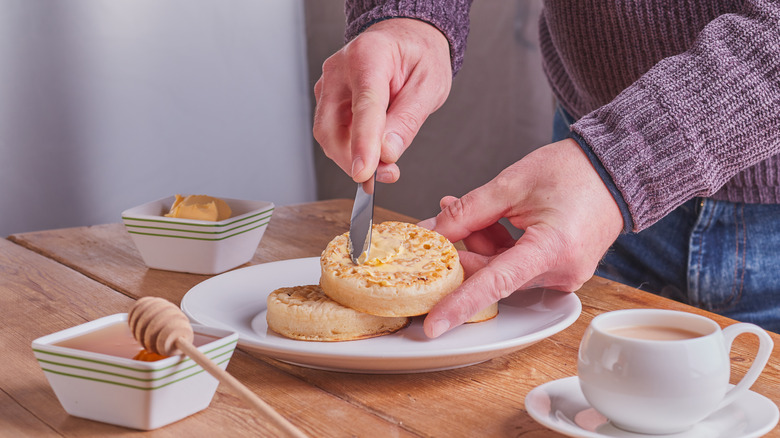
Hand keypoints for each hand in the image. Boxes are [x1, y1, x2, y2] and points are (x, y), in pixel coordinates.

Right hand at [313, 18, 451, 183]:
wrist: (406, 39)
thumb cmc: (419, 57)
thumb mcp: (429, 86)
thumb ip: (407, 120)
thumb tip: (387, 154)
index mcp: (369, 56)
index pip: (364, 106)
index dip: (362, 143)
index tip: (363, 173)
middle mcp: (340, 69)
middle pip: (332, 127)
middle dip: (354, 160)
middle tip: (386, 175)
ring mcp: (329, 85)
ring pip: (328, 135)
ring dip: (352, 159)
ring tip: (385, 167)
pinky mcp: (327, 99)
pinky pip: (332, 133)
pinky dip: (350, 150)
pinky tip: (373, 153)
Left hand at [418, 139, 623, 337]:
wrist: (614, 171)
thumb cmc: (572, 171)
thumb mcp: (511, 184)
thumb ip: (467, 211)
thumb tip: (433, 232)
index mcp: (552, 249)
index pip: (495, 283)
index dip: (460, 303)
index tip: (434, 324)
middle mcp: (562, 271)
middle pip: (494, 275)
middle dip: (463, 252)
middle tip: (439, 226)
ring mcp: (564, 275)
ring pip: (503, 271)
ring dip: (480, 245)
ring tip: (466, 211)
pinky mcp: (561, 271)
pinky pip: (519, 267)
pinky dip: (499, 247)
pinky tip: (487, 221)